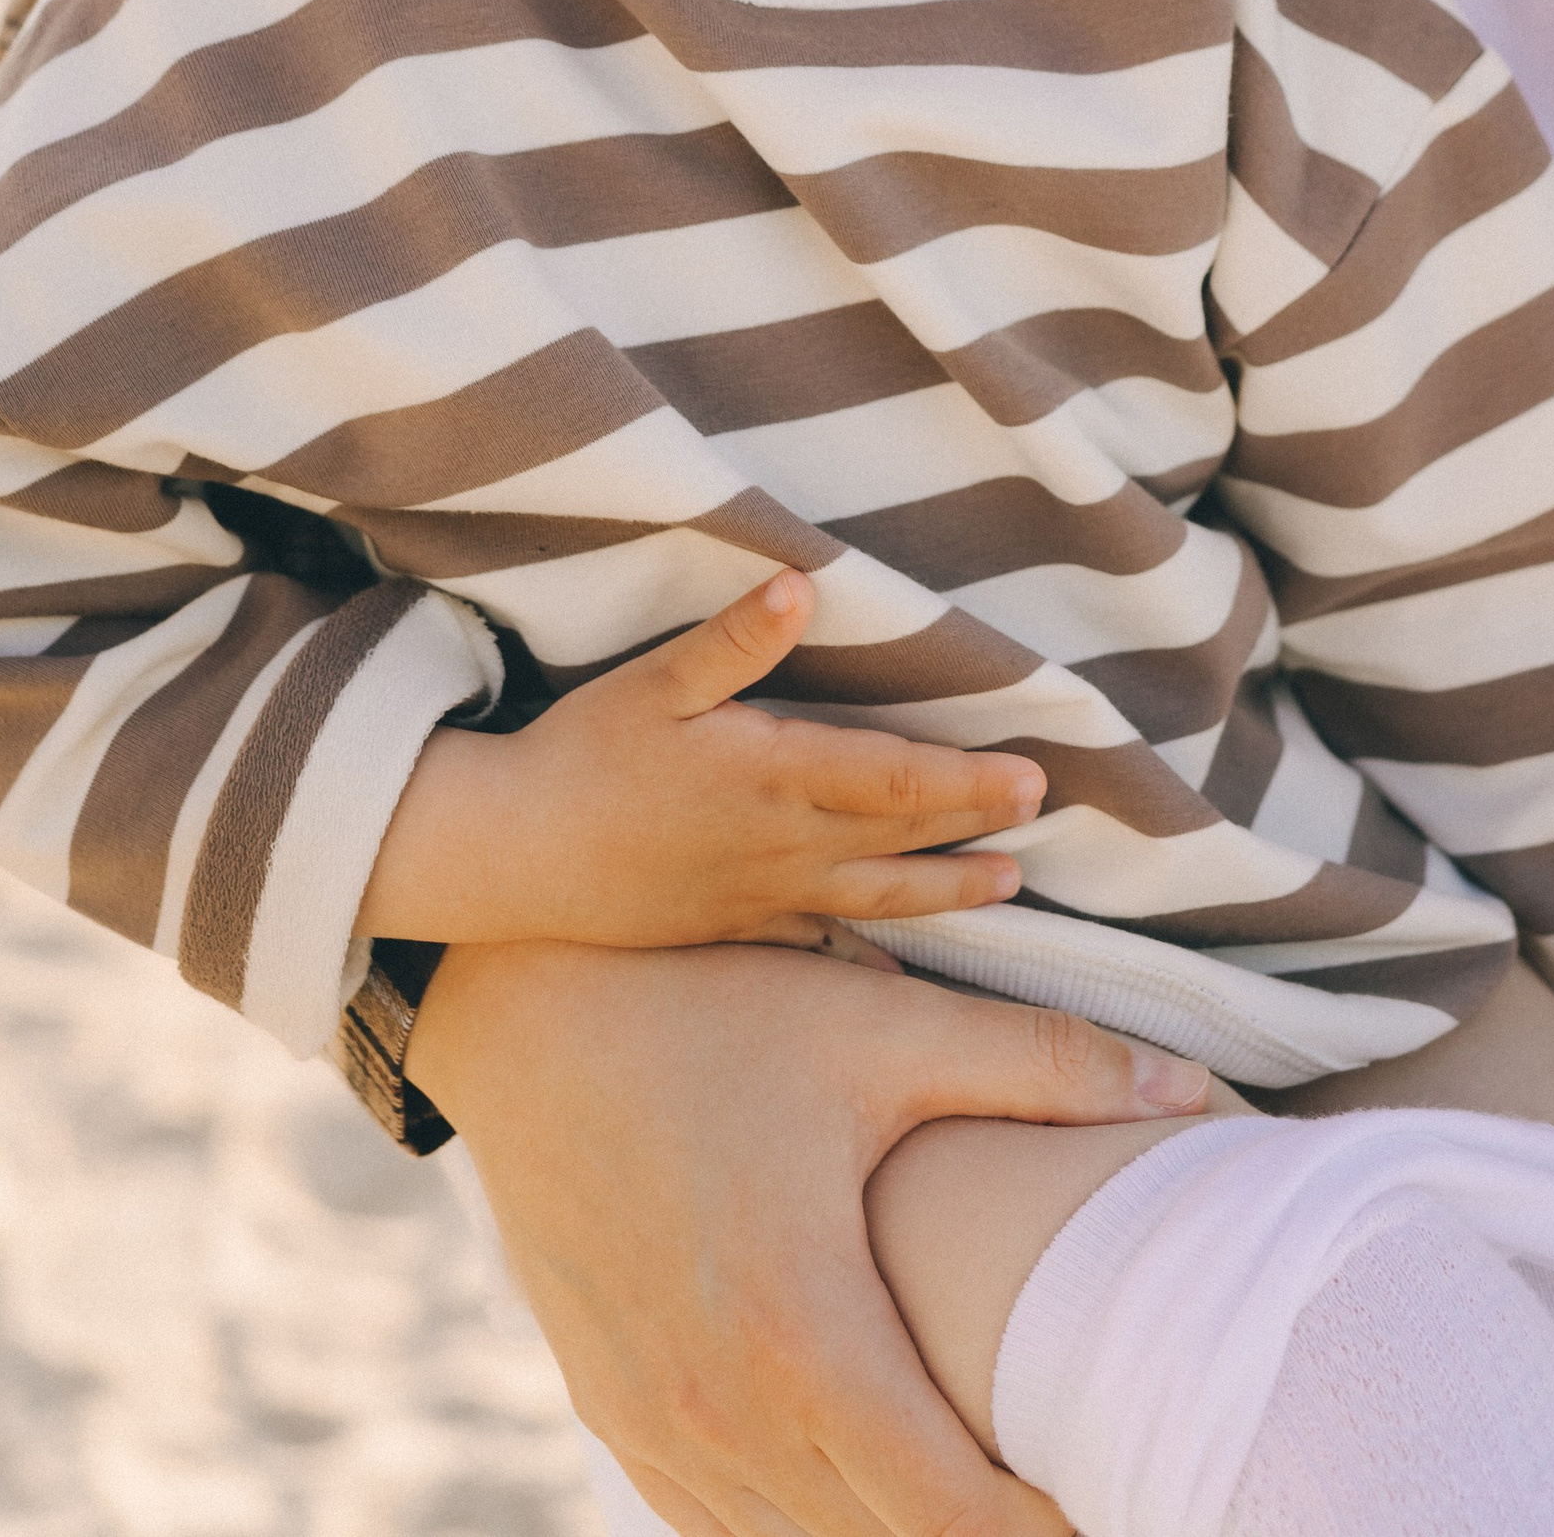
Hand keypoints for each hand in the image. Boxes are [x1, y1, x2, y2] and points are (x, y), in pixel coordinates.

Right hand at [360, 572, 1045, 950]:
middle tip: (1043, 822)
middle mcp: (781, 844)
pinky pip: (818, 945)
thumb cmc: (581, 755)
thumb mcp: (655, 681)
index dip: (970, 781)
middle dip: (976, 831)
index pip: (897, 781)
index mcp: (774, 775)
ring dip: (945, 893)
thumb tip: (803, 584)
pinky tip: (898, 970)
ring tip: (1005, 889)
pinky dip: (869, 954)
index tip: (1034, 778)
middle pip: (902, 843)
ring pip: (874, 898)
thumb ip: (735, 639)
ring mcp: (759, 895)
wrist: (511, 855)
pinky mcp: (729, 928)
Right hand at [408, 938, 1209, 1536]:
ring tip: (984, 1492)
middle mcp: (722, 1412)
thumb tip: (1194, 1097)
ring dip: (893, 1532)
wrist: (520, 1016)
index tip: (1117, 1494)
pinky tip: (857, 1479)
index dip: (1045, 1530)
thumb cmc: (708, 1010)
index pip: (951, 1515)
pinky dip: (799, 1521)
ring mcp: (655, 1426)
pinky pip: (718, 1523)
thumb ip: (1041, 1065)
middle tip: (1075, 1494)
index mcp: (803, 1336)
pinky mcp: (614, 1412)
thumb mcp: (881, 1028)